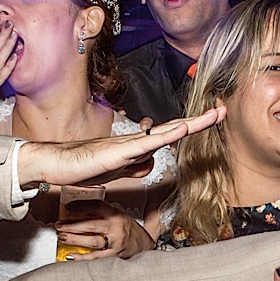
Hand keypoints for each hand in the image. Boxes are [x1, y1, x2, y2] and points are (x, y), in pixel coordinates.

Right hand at [16, 106, 223, 188]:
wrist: (57, 165)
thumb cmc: (83, 166)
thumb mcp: (119, 171)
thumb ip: (136, 165)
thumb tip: (152, 162)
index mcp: (139, 146)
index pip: (171, 133)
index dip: (193, 126)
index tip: (213, 118)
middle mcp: (137, 140)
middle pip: (174, 127)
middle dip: (200, 120)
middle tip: (222, 109)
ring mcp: (129, 145)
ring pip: (166, 132)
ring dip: (191, 124)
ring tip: (213, 115)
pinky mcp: (119, 152)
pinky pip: (147, 144)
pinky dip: (167, 135)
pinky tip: (182, 129)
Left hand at [55, 200, 154, 258]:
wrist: (144, 245)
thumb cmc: (128, 229)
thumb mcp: (118, 215)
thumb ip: (101, 213)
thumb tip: (77, 210)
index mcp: (116, 215)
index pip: (96, 207)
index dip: (80, 206)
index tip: (67, 207)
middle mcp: (116, 228)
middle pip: (91, 224)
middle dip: (72, 225)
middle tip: (59, 225)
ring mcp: (115, 243)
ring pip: (92, 241)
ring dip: (75, 239)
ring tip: (62, 237)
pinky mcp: (114, 256)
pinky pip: (96, 257)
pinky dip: (82, 258)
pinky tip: (70, 256)